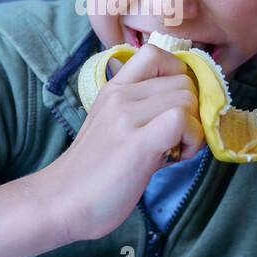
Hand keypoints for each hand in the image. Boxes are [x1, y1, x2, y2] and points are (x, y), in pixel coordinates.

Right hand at [43, 44, 204, 242]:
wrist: (62, 202)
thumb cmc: (92, 172)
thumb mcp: (113, 127)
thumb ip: (141, 111)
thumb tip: (184, 109)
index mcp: (114, 90)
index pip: (155, 53)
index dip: (178, 75)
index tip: (176, 106)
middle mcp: (120, 96)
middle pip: (183, 80)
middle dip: (193, 110)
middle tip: (178, 139)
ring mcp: (126, 118)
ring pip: (187, 98)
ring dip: (194, 128)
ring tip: (175, 151)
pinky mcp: (137, 143)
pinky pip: (182, 120)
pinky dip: (192, 140)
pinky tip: (175, 158)